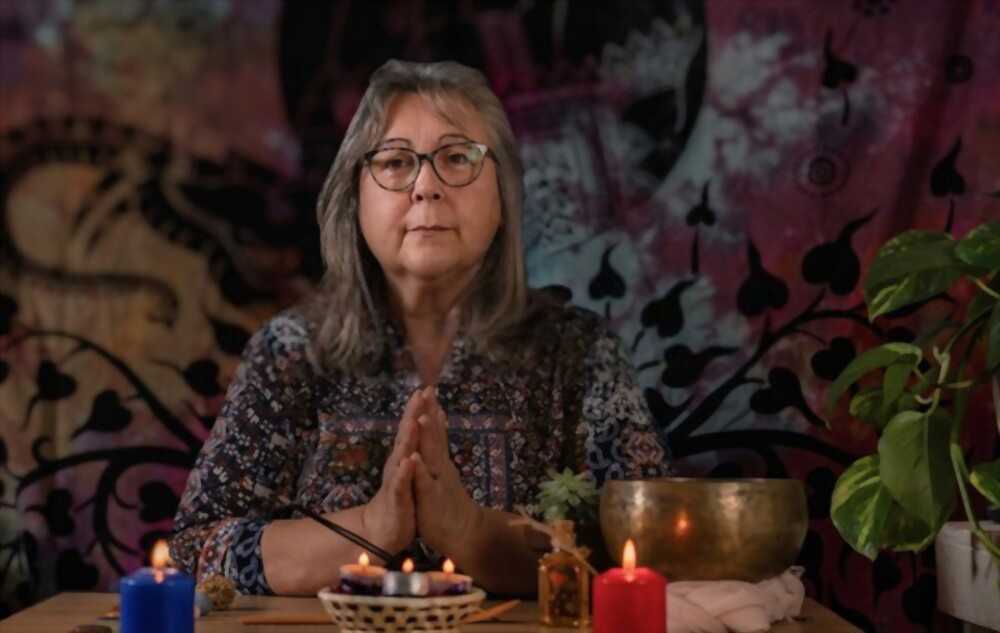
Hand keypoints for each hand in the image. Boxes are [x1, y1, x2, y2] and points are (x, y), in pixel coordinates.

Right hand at [361, 388, 429, 557]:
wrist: (385, 529)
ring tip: (413, 420)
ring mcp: (397, 480)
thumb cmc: (402, 497)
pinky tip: (408, 461)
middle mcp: (399, 463)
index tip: (427, 388)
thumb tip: (419, 424)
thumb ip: (414, 448)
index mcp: (405, 456)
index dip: (419, 409)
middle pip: (406, 435)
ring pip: (402, 455)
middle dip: (413, 414)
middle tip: (420, 393)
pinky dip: (404, 472)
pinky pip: (401, 483)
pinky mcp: (397, 498)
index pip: (413, 429)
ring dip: (407, 438)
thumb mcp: (411, 470)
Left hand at [410, 389, 483, 554]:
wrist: (463, 533)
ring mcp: (437, 481)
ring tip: (420, 417)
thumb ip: (441, 449)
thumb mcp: (443, 472)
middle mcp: (440, 466)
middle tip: (428, 390)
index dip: (432, 410)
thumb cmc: (448, 502)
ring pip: (431, 455)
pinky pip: (424, 482)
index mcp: (440, 460)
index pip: (436, 431)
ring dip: (426, 437)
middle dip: (430, 413)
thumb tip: (440, 425)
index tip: (428, 388)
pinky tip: (414, 457)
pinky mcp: (431, 498)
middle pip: (435, 436)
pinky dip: (419, 469)